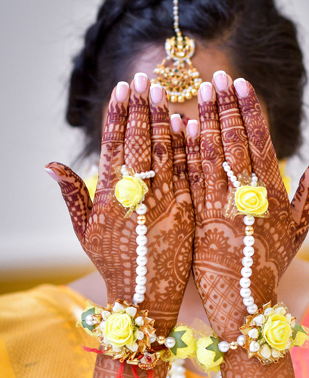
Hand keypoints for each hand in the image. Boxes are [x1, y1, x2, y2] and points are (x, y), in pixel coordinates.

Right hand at [46, 77, 193, 332]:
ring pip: (165, 155)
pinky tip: (189, 125)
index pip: (114, 148)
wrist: (146, 298)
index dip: (117, 117)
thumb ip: (72, 195)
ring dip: (164, 121)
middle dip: (141, 109)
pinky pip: (187, 175)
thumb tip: (51, 163)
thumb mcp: (85, 233)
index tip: (121, 90)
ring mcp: (165, 205)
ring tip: (163, 93)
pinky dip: (187, 149)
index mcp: (110, 201)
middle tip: (143, 79)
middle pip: (140, 145)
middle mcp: (137, 199)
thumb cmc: (115, 264)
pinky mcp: (188, 214)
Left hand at [186, 71, 308, 339]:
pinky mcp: (199, 219)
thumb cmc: (270, 264)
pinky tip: (183, 127)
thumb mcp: (299, 228)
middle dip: (227, 107)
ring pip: (214, 156)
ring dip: (207, 120)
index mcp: (273, 195)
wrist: (243, 300)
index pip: (261, 144)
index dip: (251, 112)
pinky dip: (189, 153)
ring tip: (200, 91)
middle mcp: (248, 197)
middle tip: (218, 76)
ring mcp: (222, 207)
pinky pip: (193, 180)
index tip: (241, 85)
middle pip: (237, 142)